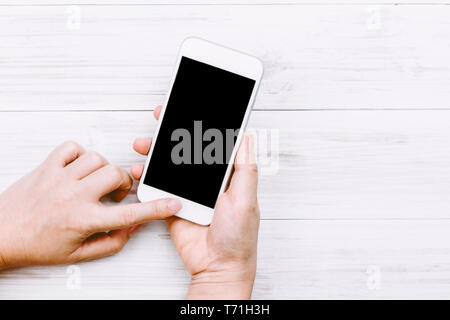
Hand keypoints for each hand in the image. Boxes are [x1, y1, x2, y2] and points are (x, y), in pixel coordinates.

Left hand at [0, 141, 181, 269]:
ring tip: (93, 182)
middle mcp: (74, 195)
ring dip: (102, 169)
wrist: (1, 235)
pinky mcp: (47, 166)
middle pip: (116, 174)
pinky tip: (77, 168)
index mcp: (84, 220)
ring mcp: (59, 177)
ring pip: (98, 158)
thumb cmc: (36, 245)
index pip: (130, 214)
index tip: (172, 202)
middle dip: (121, 183)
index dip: (156, 208)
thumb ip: (112, 242)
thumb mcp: (79, 254)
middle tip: (113, 194)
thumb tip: (133, 228)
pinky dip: (80, 154)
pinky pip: (72, 147)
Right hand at [131, 106, 259, 299]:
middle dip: (172, 131)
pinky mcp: (172, 203)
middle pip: (186, 148)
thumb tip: (247, 138)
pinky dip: (145, 176)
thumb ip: (245, 169)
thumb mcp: (246, 201)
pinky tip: (139, 169)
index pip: (212, 142)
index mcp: (226, 174)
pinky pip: (156, 185)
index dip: (200, 124)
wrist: (218, 267)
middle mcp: (206, 179)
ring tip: (144, 144)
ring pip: (168, 164)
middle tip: (160, 116)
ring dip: (155, 151)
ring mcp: (188, 191)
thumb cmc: (238, 238)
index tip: (188, 107)